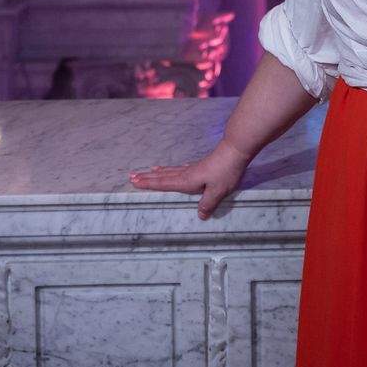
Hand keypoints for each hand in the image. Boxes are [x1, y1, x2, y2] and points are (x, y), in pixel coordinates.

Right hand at [129, 140, 250, 219]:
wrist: (235, 151)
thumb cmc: (225, 172)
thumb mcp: (217, 192)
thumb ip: (207, 204)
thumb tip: (199, 216)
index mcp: (187, 181)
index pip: (164, 184)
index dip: (149, 184)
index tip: (134, 182)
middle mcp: (187, 174)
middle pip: (163, 176)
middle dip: (147, 178)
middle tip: (132, 176)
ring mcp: (194, 168)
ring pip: (171, 171)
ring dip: (158, 172)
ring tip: (148, 171)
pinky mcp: (201, 165)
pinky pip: (181, 168)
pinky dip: (174, 169)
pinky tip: (176, 169)